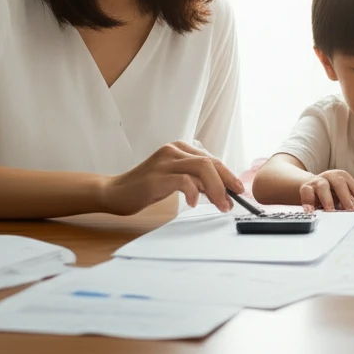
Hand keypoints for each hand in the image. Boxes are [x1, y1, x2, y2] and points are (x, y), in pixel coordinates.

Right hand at [102, 141, 242, 214]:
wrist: (115, 192)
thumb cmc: (146, 188)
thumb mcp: (175, 180)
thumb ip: (196, 181)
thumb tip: (222, 191)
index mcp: (180, 148)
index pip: (212, 159)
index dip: (228, 175)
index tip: (238, 190)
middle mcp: (174, 150)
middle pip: (210, 162)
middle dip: (226, 182)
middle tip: (233, 200)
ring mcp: (164, 161)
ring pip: (202, 168)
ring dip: (216, 189)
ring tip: (220, 205)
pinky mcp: (156, 176)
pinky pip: (184, 181)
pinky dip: (194, 192)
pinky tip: (194, 203)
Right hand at [299, 170, 353, 211]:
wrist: (308, 188)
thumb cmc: (328, 193)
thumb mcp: (340, 196)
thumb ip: (349, 202)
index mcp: (341, 177)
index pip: (352, 185)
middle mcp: (329, 176)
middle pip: (339, 183)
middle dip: (346, 198)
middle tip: (351, 211)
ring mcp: (316, 181)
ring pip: (322, 186)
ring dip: (328, 200)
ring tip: (331, 211)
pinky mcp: (305, 187)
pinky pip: (306, 192)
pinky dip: (308, 202)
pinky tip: (311, 210)